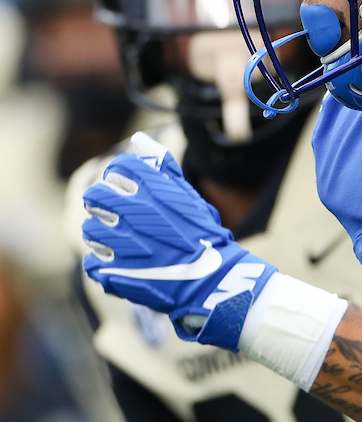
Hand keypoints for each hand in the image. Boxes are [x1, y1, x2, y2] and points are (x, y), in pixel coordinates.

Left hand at [81, 132, 276, 349]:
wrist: (212, 282)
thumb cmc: (204, 238)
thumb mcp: (188, 198)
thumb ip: (163, 167)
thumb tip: (139, 139)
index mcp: (150, 189)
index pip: (117, 169)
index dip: (121, 180)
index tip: (130, 193)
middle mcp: (131, 211)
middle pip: (94, 196)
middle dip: (102, 206)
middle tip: (118, 220)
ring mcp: (120, 243)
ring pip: (90, 231)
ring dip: (103, 238)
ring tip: (125, 247)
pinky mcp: (114, 271)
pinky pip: (93, 263)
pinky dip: (106, 267)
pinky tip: (124, 268)